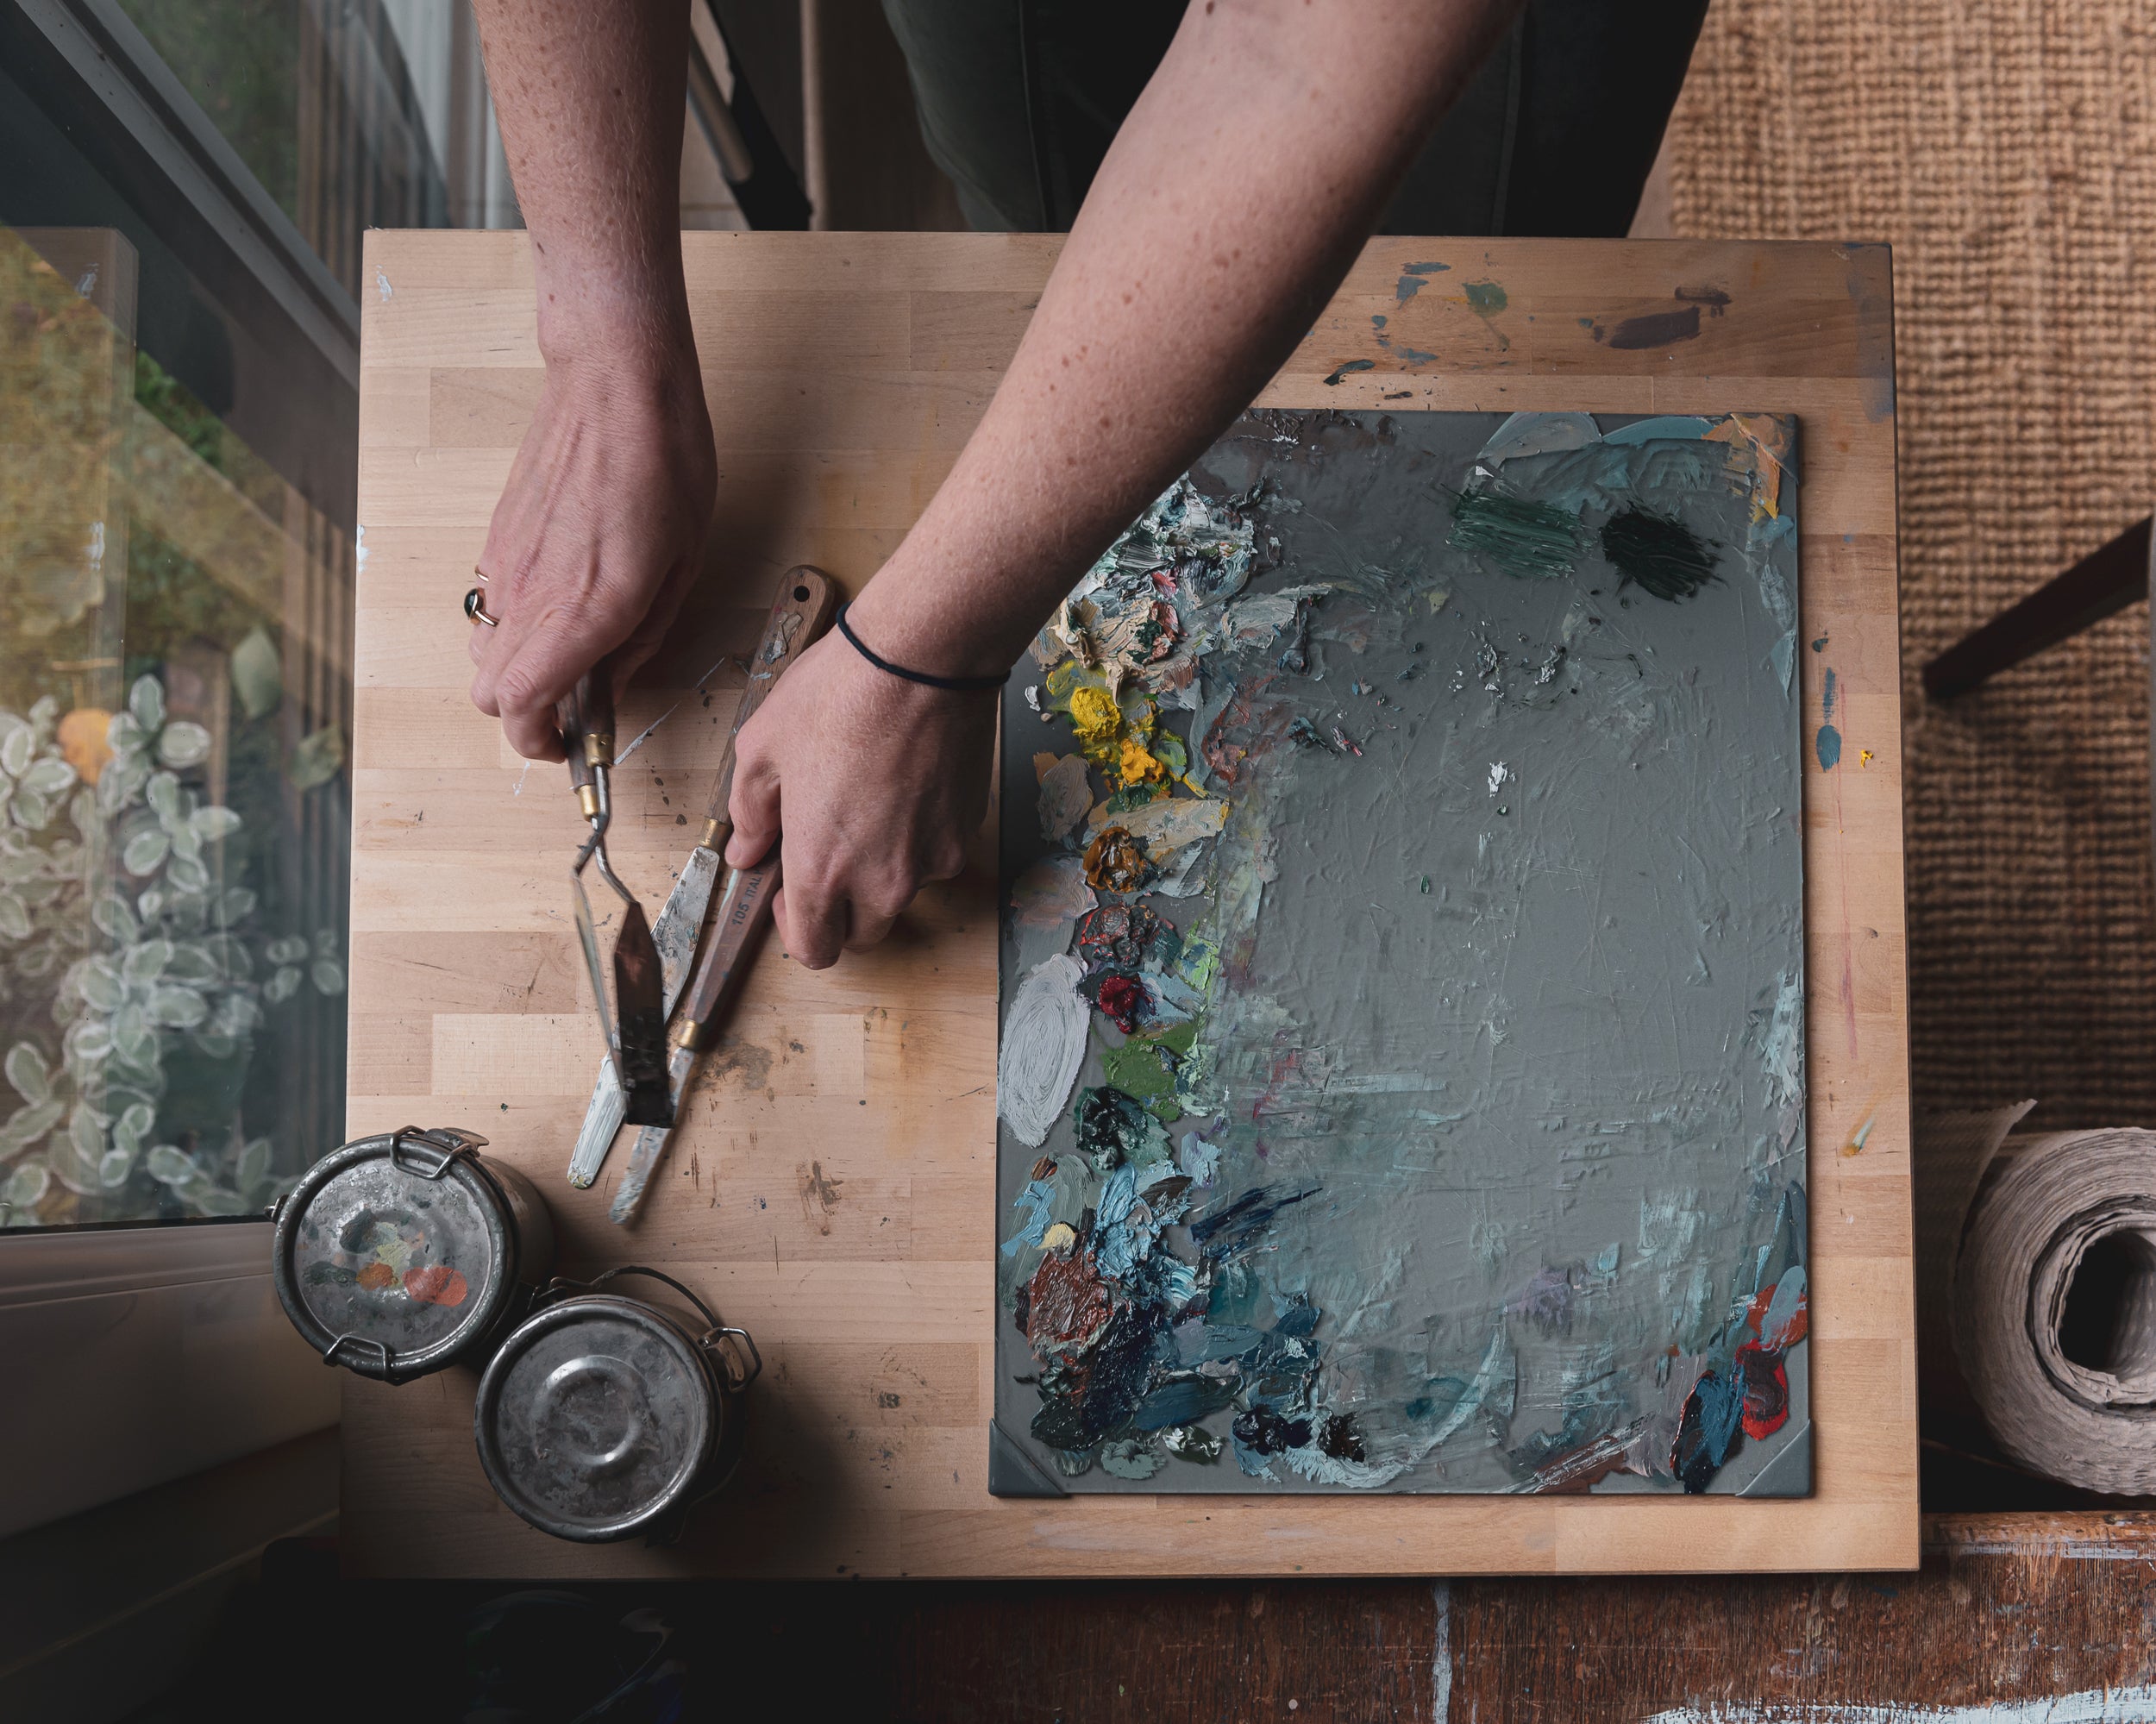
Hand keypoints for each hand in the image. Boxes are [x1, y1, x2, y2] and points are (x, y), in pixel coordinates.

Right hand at [468, 338, 716, 759]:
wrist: (615, 382)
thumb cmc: (665, 463)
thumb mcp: (683, 565)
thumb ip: (642, 636)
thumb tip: (614, 682)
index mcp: (585, 611)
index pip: (522, 707)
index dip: (537, 742)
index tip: (566, 746)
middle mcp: (532, 594)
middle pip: (488, 693)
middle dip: (524, 715)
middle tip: (571, 707)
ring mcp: (505, 564)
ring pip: (481, 651)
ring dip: (515, 669)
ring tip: (567, 653)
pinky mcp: (496, 536)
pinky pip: (489, 603)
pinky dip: (512, 623)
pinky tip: (557, 600)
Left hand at [724, 631, 993, 968]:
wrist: (922, 661)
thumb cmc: (839, 697)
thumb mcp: (762, 748)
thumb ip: (749, 814)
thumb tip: (748, 850)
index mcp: (822, 868)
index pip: (814, 950)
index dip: (797, 932)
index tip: (790, 898)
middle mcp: (882, 880)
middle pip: (863, 935)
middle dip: (841, 909)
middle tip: (828, 855)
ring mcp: (931, 859)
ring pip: (903, 892)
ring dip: (882, 869)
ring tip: (869, 806)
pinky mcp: (965, 831)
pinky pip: (935, 854)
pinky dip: (917, 836)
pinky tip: (903, 787)